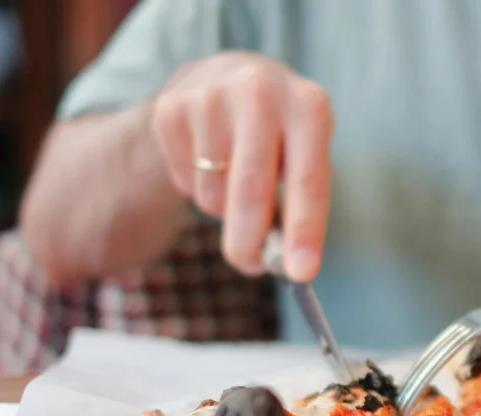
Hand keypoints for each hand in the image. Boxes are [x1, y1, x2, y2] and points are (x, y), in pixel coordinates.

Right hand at [149, 52, 333, 279]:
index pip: (308, 180)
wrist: (227, 78)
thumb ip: (299, 207)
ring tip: (234, 180)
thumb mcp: (304, 155)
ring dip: (223, 210)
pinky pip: (185, 182)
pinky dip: (196, 188)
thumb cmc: (280, 135)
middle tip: (250, 267)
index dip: (305, 230)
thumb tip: (286, 266)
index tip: (302, 272)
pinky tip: (207, 158)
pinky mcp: (171, 107)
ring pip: (214, 192)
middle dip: (250, 241)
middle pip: (251, 189)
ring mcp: (211, 95)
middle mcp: (261, 91)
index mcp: (309, 105)